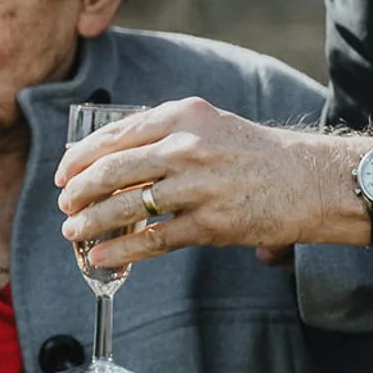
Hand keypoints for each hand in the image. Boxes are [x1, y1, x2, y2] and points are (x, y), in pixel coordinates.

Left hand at [54, 97, 369, 265]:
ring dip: (91, 222)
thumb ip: (162, 134)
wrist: (309, 179)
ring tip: (72, 232)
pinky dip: (120, 249)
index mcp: (182, 116)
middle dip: (79, 191)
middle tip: (64, 205)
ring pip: (127, 206)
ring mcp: (198, 186)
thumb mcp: (207, 125)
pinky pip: (153, 239)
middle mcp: (186, 146)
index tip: (64, 173)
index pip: (115, 135)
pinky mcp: (210, 223)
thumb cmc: (254, 153)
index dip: (80, 157)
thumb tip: (109, 157)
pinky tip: (100, 255)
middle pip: (113, 171)